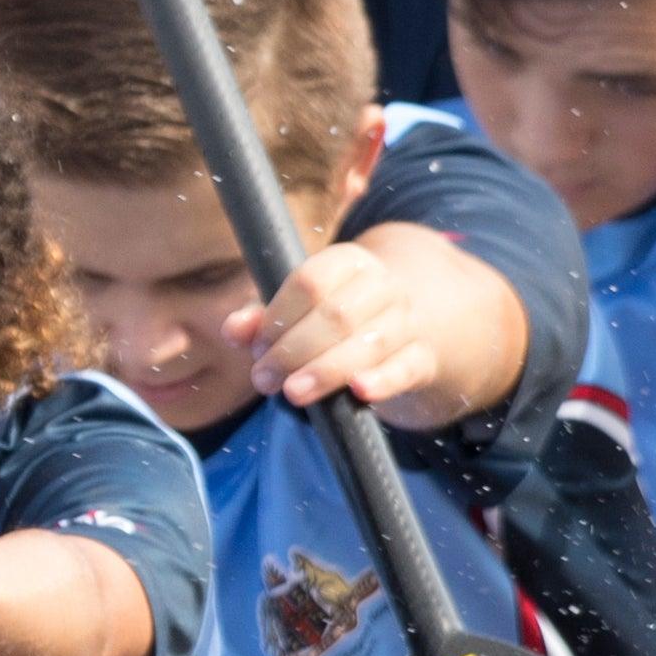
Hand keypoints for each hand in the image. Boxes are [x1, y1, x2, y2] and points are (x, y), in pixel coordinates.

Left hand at [234, 236, 437, 409]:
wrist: (405, 327)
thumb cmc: (335, 316)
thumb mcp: (299, 308)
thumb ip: (263, 317)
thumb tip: (234, 330)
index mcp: (348, 261)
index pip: (310, 281)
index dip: (279, 316)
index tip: (257, 347)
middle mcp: (383, 285)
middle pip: (337, 315)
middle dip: (294, 350)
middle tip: (264, 380)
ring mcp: (408, 320)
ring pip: (369, 344)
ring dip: (326, 370)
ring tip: (292, 393)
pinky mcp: (422, 356)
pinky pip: (406, 367)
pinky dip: (384, 380)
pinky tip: (359, 391)